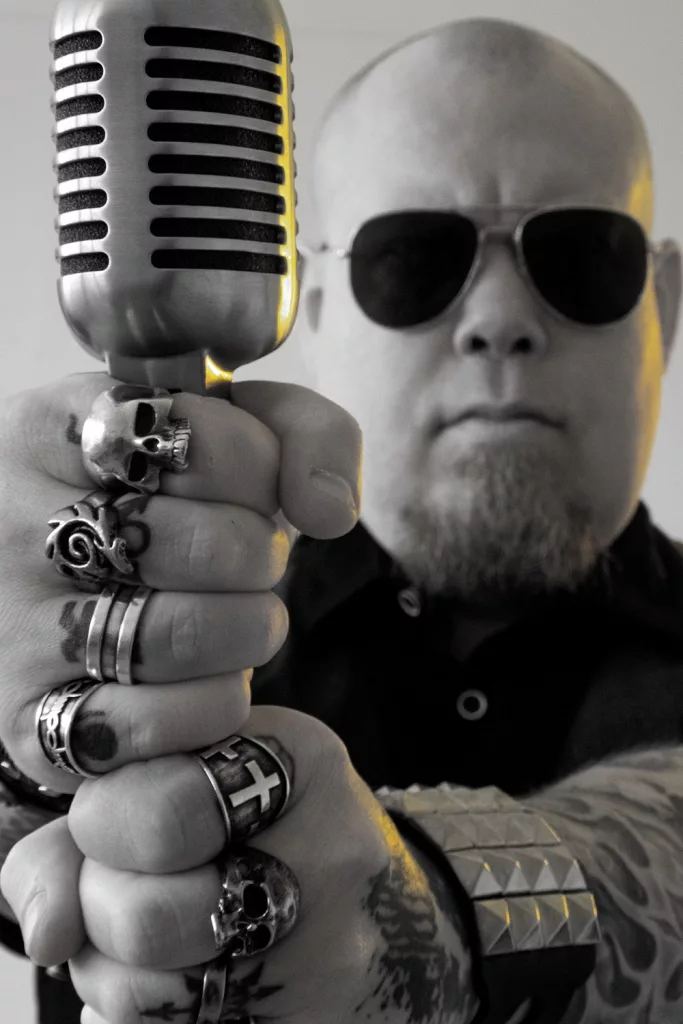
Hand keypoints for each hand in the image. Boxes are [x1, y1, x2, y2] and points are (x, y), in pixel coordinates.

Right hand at [0, 372, 361, 958]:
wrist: (65, 580)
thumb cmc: (164, 498)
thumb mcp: (231, 433)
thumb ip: (306, 432)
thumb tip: (328, 511)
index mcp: (57, 429)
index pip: (208, 439)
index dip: (263, 472)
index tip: (246, 487)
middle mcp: (16, 521)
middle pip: (216, 545)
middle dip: (259, 556)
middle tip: (246, 559)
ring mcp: (12, 622)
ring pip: (187, 634)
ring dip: (247, 630)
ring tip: (237, 615)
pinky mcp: (21, 714)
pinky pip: (149, 723)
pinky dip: (210, 706)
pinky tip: (206, 677)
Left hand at [7, 706, 474, 1023]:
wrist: (390, 916)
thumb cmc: (269, 825)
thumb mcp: (207, 775)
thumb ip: (99, 818)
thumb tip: (44, 929)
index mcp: (301, 762)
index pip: (155, 808)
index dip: (103, 822)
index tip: (115, 818)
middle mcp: (329, 857)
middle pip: (148, 916)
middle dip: (103, 907)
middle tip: (122, 884)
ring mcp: (327, 956)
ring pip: (151, 998)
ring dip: (116, 972)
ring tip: (149, 935)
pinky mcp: (305, 1018)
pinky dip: (149, 1010)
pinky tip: (181, 975)